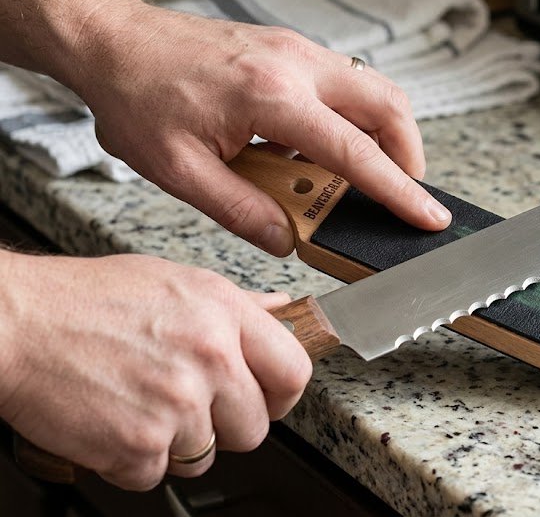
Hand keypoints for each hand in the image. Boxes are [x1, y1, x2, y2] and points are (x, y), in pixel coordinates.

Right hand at [0, 252, 311, 489]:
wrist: (12, 324)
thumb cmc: (82, 300)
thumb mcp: (172, 281)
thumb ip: (234, 303)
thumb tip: (279, 307)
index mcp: (224, 313)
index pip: (294, 371)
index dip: (281, 395)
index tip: (266, 400)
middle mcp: (210, 358)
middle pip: (254, 427)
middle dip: (224, 426)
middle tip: (186, 405)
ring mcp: (177, 404)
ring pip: (206, 456)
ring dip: (175, 445)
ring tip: (140, 405)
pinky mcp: (139, 444)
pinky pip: (155, 475)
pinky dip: (131, 460)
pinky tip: (112, 422)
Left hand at [66, 0, 450, 256]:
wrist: (112, 42)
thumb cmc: (136, 96)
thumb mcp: (179, 171)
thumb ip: (241, 211)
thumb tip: (286, 239)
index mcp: (270, 97)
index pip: (356, 151)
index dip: (399, 189)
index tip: (427, 213)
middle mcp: (295, 64)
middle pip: (389, 105)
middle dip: (407, 154)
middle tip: (399, 192)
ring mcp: (296, 50)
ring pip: (373, 89)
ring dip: (381, 135)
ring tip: (352, 176)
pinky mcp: (289, 49)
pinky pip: (344, 84)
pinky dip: (348, 120)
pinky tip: (312, 149)